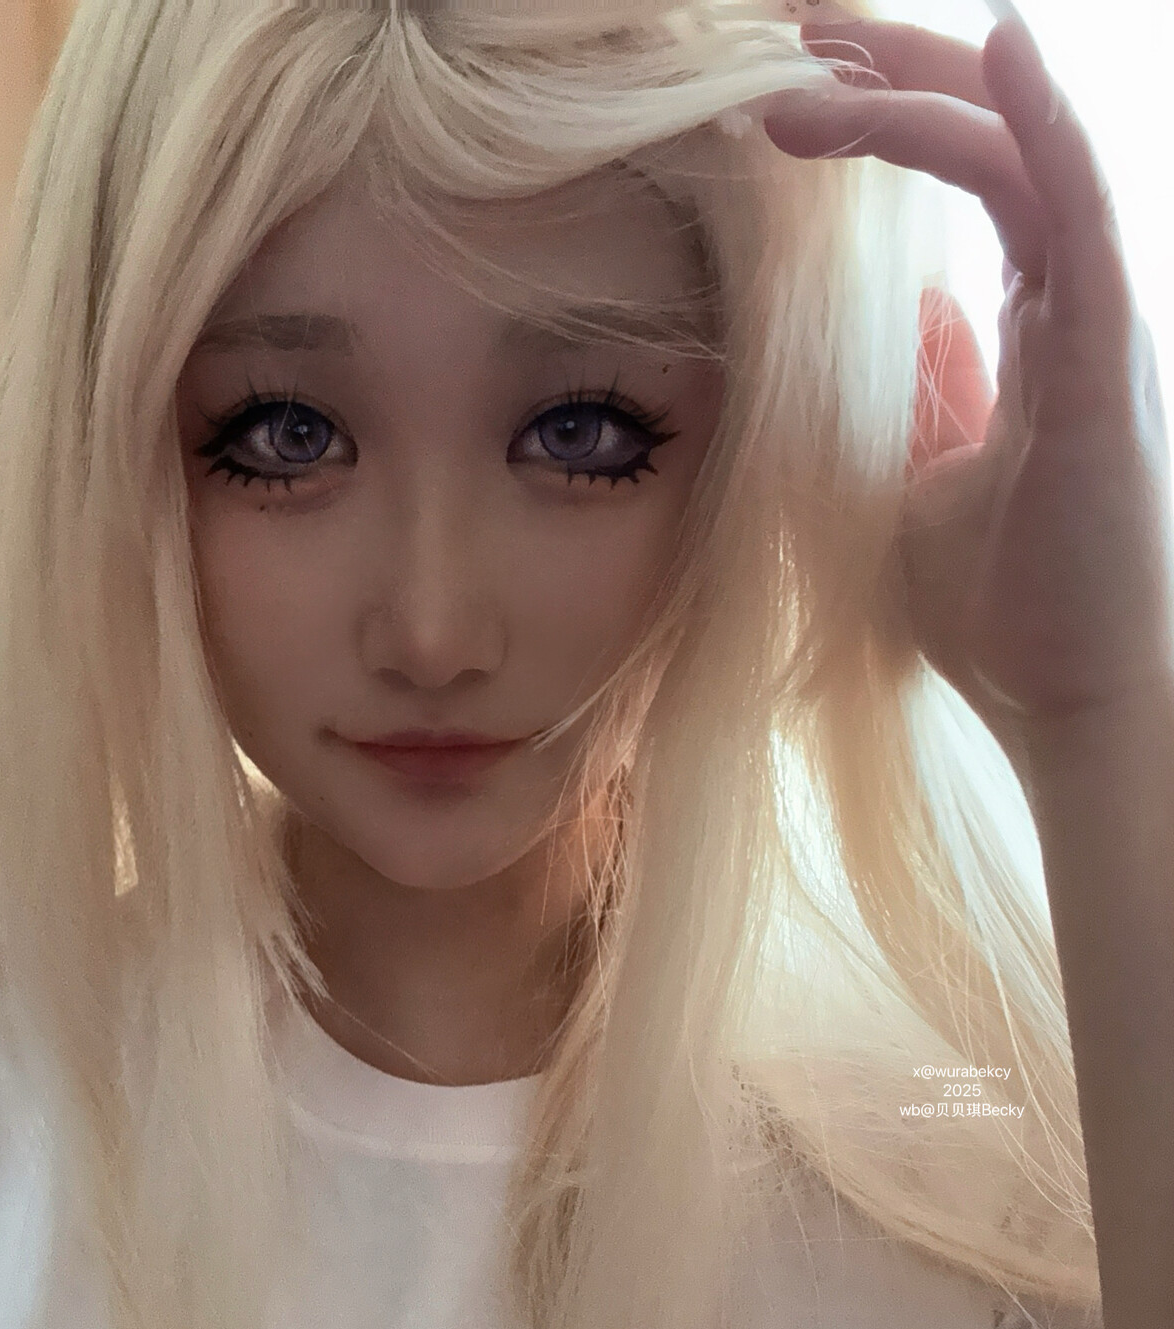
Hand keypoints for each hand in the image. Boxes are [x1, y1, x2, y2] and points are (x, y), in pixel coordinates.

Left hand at [762, 9, 1173, 758]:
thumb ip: (931, 395)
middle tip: (784, 29)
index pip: (967, 171)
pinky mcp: (1104, 362)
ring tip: (813, 47)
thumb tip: (907, 320)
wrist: (1064, 701)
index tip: (788, 85)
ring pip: (1019, 151)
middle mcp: (1074, 302)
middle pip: (989, 135)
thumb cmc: (1003, 609)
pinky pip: (1082, 211)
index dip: (887, 112)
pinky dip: (1045, 125)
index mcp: (1036, 323)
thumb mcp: (929, 483)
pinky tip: (1004, 47)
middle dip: (891, 68)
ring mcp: (1095, 324)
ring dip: (916, 89)